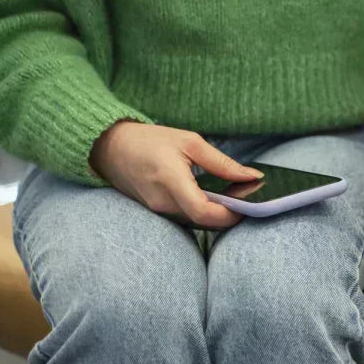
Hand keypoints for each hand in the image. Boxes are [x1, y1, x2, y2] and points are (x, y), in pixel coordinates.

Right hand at [90, 121, 261, 228]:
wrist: (110, 148)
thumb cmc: (150, 140)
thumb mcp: (190, 142)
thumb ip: (223, 163)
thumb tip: (253, 176)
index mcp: (171, 181)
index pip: (205, 212)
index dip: (231, 214)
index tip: (249, 203)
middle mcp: (162, 202)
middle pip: (205, 222)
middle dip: (230, 213)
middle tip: (247, 196)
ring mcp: (157, 211)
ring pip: (197, 223)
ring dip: (218, 214)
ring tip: (234, 194)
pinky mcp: (157, 213)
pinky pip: (186, 219)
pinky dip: (204, 212)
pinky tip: (214, 197)